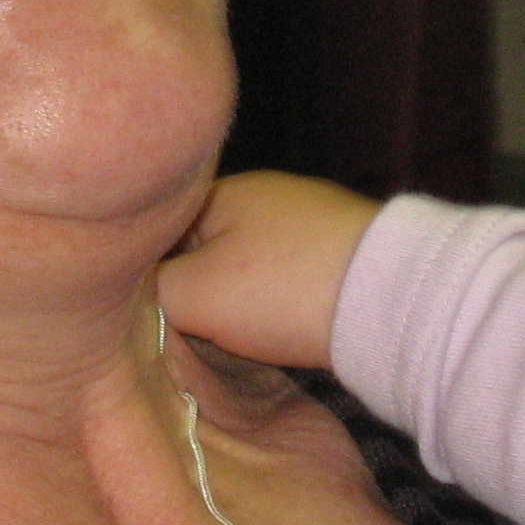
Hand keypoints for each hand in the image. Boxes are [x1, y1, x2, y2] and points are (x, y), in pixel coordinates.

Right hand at [158, 170, 382, 370]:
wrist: (391, 301)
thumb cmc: (281, 291)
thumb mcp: (194, 295)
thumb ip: (150, 291)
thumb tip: (133, 293)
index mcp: (222, 189)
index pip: (161, 227)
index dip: (146, 273)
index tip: (147, 313)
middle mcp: (265, 194)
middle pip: (204, 245)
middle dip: (194, 287)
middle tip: (189, 330)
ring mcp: (306, 220)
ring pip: (245, 264)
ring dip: (235, 298)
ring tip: (233, 335)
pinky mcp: (338, 252)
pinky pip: (284, 276)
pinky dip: (273, 301)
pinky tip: (275, 327)